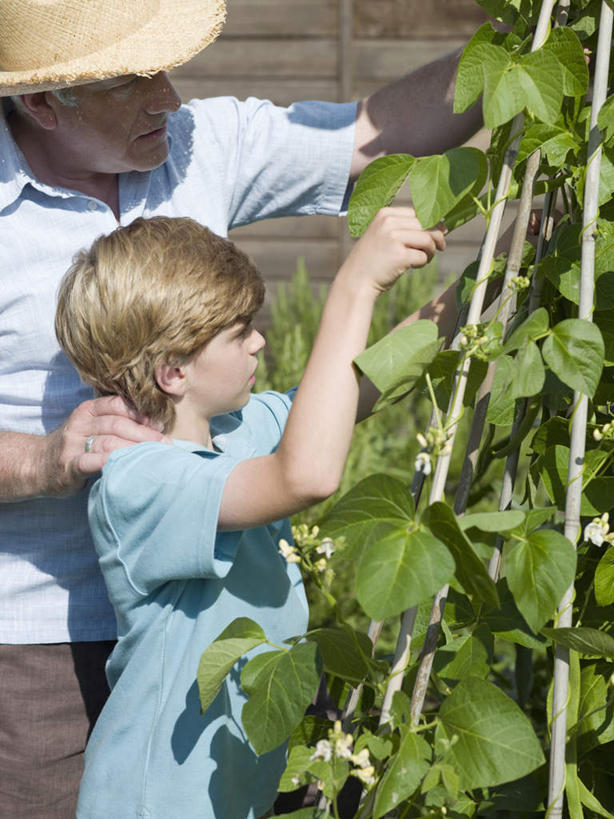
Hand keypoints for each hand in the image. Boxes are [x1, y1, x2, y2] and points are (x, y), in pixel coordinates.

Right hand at [41, 395, 168, 495]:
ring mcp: (72, 444)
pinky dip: (106, 462)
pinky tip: (122, 464)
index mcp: (88, 410)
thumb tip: (156, 426)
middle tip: (165, 443)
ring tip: (153, 456)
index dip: (141, 413)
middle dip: (144, 434)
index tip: (161, 424)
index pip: (118, 405)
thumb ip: (116, 422)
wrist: (36, 465)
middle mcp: (80, 423)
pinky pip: (88, 462)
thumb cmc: (75, 446)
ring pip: (107, 441)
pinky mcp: (67, 466)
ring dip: (133, 449)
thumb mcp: (91, 426)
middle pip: (117, 424)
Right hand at [342, 207, 445, 294]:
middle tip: (437, 249)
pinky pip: (423, 257)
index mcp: (385, 214)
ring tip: (426, 258)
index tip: (437, 234)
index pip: (418, 212)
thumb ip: (405, 227)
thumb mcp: (383, 235)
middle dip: (436, 238)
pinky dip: (423, 263)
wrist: (355, 281)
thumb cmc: (373, 260)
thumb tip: (442, 226)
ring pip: (428, 239)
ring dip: (432, 251)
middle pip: (426, 225)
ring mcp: (393, 238)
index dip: (432, 223)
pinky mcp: (400, 256)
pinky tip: (413, 267)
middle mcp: (389, 222)